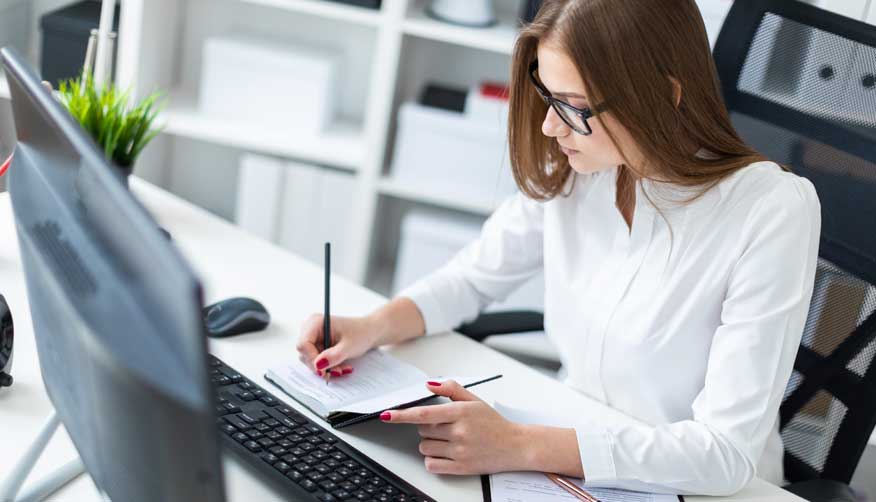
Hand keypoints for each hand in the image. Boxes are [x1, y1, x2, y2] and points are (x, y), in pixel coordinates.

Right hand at [296, 314, 381, 377]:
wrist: (370, 332)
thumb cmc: (361, 332)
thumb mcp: (349, 346)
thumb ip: (334, 356)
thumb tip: (318, 365)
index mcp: (316, 322)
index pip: (303, 344)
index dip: (312, 359)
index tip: (324, 370)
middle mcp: (311, 329)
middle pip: (305, 354)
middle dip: (321, 366)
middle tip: (338, 371)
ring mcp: (314, 338)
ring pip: (311, 360)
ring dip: (326, 368)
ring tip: (343, 369)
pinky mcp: (318, 346)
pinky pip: (317, 361)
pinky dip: (328, 367)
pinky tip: (340, 366)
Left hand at [380, 380, 527, 474]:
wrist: (515, 446)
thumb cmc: (494, 423)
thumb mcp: (474, 400)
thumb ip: (451, 389)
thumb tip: (429, 385)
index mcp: (461, 413)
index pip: (424, 414)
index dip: (402, 415)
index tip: (387, 415)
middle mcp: (459, 432)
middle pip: (423, 430)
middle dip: (428, 427)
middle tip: (445, 426)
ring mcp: (460, 451)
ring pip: (425, 447)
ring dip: (430, 443)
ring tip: (448, 440)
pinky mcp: (461, 468)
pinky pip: (432, 464)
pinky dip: (433, 459)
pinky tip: (446, 453)